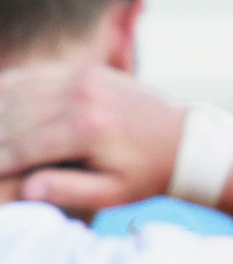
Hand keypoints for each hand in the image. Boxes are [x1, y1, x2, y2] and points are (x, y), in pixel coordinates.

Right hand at [0, 61, 184, 211]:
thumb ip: (70, 191)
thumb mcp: (113, 193)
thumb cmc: (145, 175)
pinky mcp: (85, 70)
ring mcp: (84, 77)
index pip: (25, 145)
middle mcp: (83, 96)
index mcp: (89, 129)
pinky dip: (9, 88)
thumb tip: (28, 190)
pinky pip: (34, 75)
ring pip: (19, 89)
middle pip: (15, 113)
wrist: (184, 140)